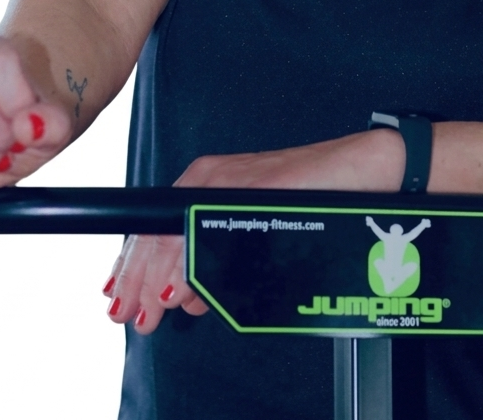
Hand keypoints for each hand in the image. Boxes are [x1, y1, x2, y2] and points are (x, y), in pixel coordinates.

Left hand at [103, 129, 404, 334]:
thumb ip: (219, 258)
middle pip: (156, 234)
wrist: (364, 167)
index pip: (154, 227)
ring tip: (154, 311)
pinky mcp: (255, 190)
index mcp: (207, 184)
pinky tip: (187, 290)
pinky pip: (215, 233)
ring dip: (159, 279)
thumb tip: (184, 297)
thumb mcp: (255, 228)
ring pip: (178, 236)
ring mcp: (232, 184)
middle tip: (130, 316)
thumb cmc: (315, 197)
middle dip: (136, 280)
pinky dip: (194, 265)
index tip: (119, 296)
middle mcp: (212, 180)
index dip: (132, 265)